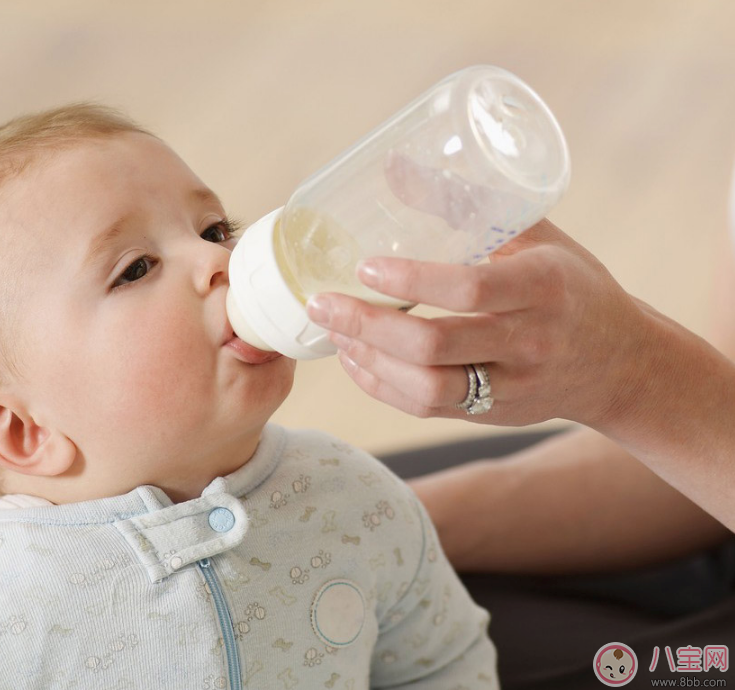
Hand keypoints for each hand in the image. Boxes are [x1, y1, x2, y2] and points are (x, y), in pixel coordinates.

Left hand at [305, 219, 649, 427]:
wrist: (621, 364)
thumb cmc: (572, 286)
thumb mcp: (536, 235)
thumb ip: (467, 204)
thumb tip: (393, 166)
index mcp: (543, 286)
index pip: (470, 289)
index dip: (411, 280)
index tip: (365, 267)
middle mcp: (529, 341)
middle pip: (434, 346)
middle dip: (367, 326)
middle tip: (322, 304)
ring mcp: (511, 385)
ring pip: (427, 388)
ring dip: (369, 361)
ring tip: (334, 332)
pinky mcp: (494, 414)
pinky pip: (428, 408)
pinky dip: (383, 387)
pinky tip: (356, 361)